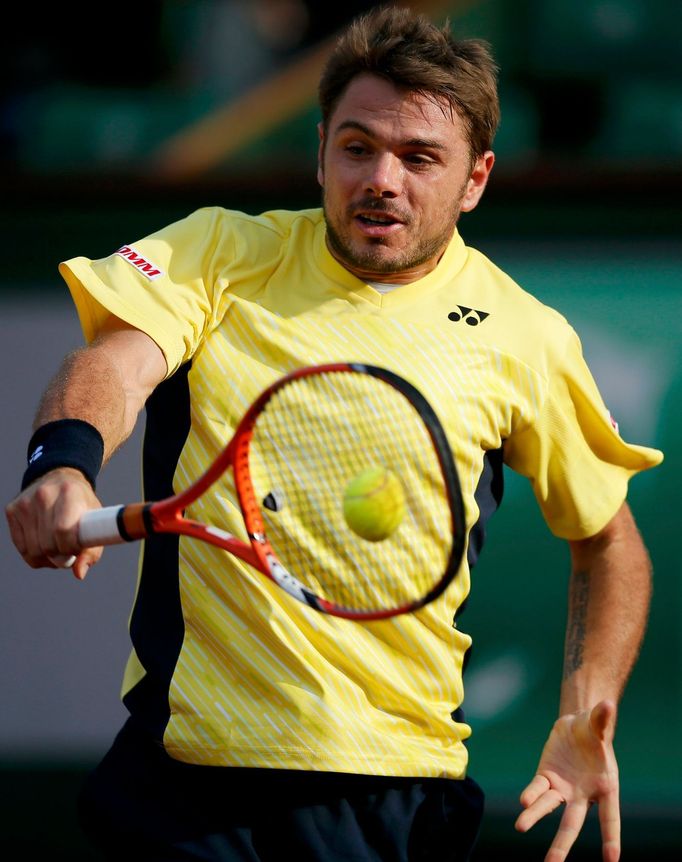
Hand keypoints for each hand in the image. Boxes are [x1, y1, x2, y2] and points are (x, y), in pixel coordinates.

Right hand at [5, 467, 103, 579]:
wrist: (61, 479)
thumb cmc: (81, 504)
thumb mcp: (95, 520)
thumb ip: (92, 549)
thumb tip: (79, 573)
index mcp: (69, 493)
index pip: (63, 531)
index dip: (71, 548)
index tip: (77, 548)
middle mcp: (44, 495)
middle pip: (47, 544)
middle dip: (60, 554)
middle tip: (69, 549)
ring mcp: (25, 502)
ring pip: (33, 550)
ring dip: (48, 557)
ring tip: (58, 547)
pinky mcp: (12, 510)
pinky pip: (22, 548)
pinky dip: (35, 554)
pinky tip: (45, 544)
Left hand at [515, 700, 619, 861]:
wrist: (577, 725)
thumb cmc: (594, 729)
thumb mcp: (599, 722)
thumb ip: (603, 718)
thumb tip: (608, 704)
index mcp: (606, 787)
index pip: (610, 818)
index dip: (611, 837)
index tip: (611, 860)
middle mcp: (584, 794)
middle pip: (573, 823)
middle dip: (562, 844)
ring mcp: (563, 788)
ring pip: (549, 807)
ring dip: (535, 816)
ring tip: (521, 826)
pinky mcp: (546, 777)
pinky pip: (537, 789)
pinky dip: (530, 794)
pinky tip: (523, 803)